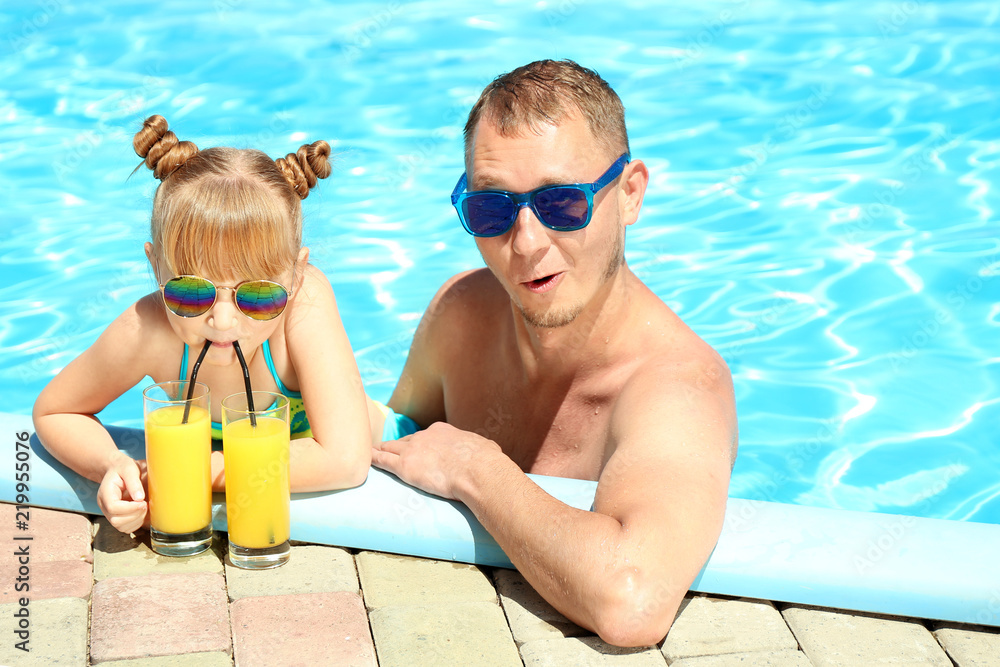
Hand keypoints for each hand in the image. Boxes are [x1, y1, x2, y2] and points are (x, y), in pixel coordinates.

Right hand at [96, 455, 148, 533]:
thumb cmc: (123, 468)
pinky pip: (126, 528)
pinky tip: (142, 512)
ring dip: (137, 520)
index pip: (113, 507)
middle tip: (146, 504)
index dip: (130, 508)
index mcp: (105, 493)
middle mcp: (104, 506)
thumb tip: (140, 498)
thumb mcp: (129, 468)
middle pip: (116, 520)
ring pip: (121, 527)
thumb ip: (133, 482)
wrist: (117, 470)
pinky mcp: (117, 517)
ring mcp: (109, 513)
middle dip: (135, 515)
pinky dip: (136, 523)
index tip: (143, 502)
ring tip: (145, 507)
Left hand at [371, 421, 501, 499]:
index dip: (421, 444)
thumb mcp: (485, 448)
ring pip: (390, 448)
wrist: (478, 470)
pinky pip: (383, 460)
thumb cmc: (487, 462)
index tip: (420, 451)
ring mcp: (412, 450)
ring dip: (383, 452)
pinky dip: (374, 459)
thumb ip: (480, 448)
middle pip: (405, 441)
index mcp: (442, 431)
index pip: (426, 437)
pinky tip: (366, 460)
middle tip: (393, 453)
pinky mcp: (405, 467)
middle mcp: (424, 437)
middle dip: (399, 447)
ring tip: (374, 455)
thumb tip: (489, 452)